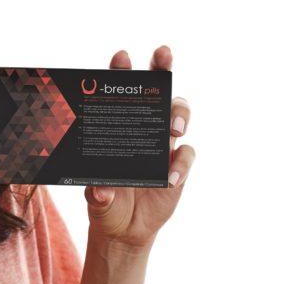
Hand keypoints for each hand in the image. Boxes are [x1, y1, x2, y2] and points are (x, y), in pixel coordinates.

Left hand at [83, 45, 194, 249]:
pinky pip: (186, 154)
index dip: (121, 70)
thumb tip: (99, 190)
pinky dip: (181, 163)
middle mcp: (142, 127)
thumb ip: (96, 195)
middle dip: (162, 66)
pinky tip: (169, 179)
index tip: (121, 56)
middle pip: (157, 89)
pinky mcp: (178, 165)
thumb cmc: (105, 202)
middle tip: (163, 54)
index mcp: (116, 126)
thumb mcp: (96, 200)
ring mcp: (162, 144)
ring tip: (174, 128)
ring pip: (178, 112)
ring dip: (179, 113)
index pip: (119, 92)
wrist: (125, 229)